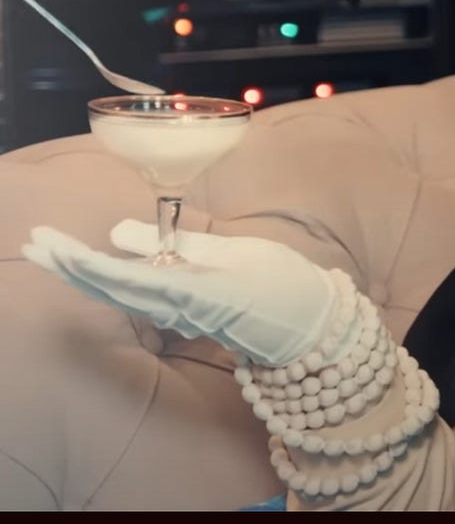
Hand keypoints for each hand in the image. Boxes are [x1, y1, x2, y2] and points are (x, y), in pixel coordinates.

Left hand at [22, 220, 335, 366]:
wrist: (314, 328)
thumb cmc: (285, 285)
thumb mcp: (237, 253)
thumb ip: (178, 243)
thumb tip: (118, 234)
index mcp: (192, 291)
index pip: (122, 278)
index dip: (81, 262)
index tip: (50, 244)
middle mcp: (177, 308)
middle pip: (108, 289)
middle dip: (67, 266)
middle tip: (33, 242)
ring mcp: (180, 315)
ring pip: (119, 294)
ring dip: (81, 272)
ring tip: (50, 250)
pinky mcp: (188, 313)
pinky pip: (143, 295)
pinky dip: (112, 278)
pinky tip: (99, 263)